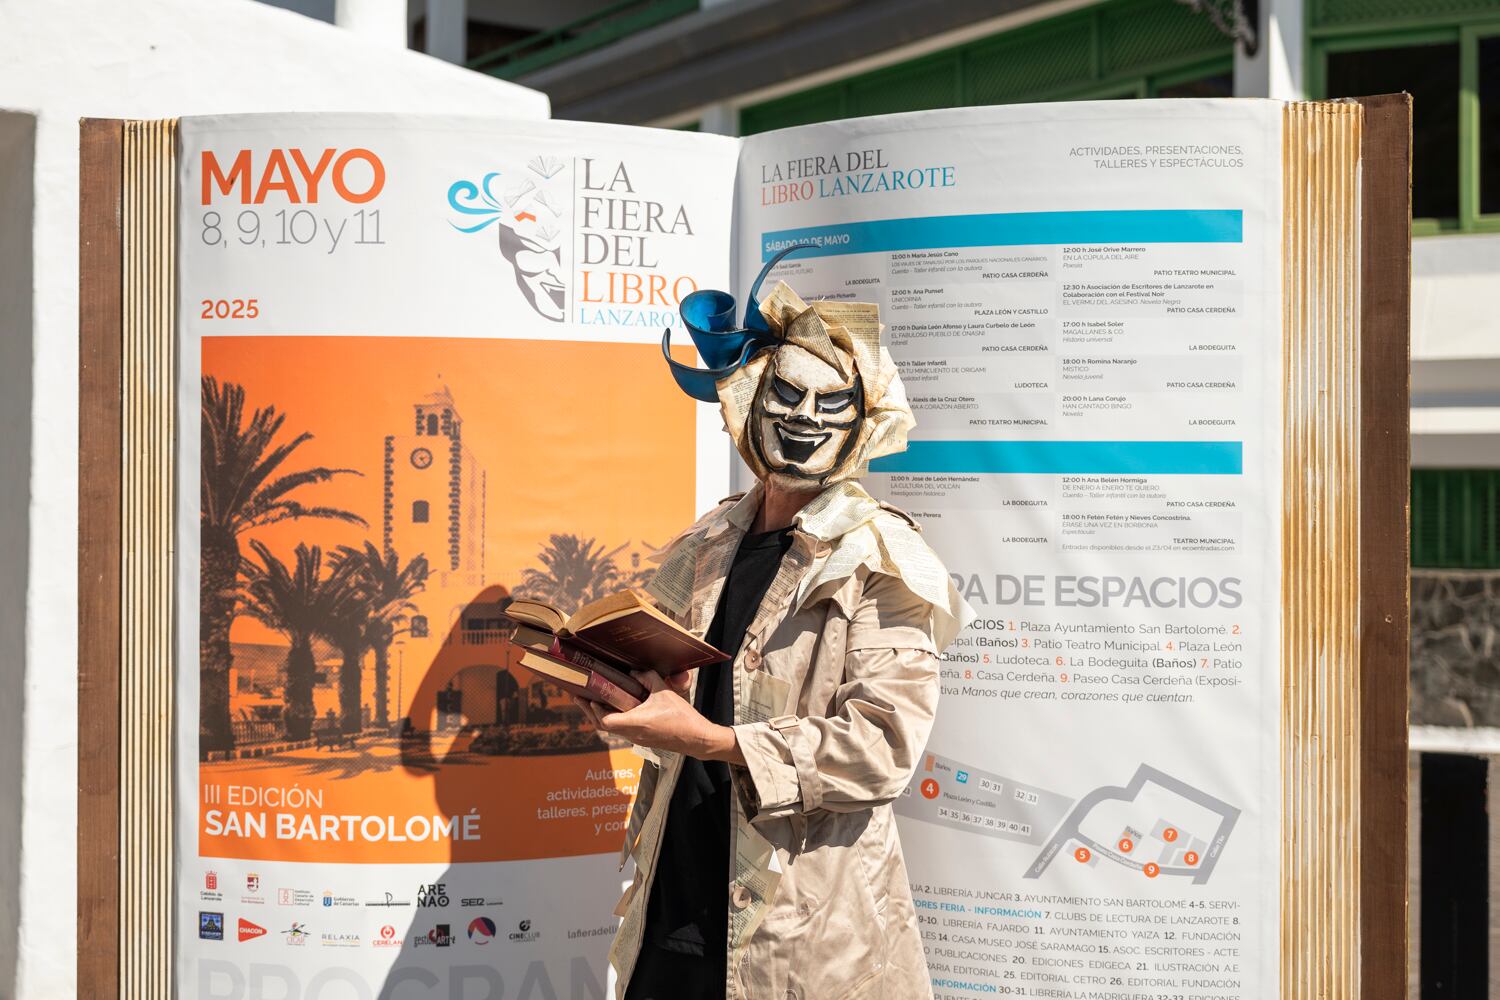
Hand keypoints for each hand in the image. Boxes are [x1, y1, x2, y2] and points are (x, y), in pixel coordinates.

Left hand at [572, 671, 742, 763]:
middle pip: (603, 726)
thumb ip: (648, 678)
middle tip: (580, 698)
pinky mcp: (643, 739)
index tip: (590, 697)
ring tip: (593, 702)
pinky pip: (622, 729)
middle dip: (590, 712)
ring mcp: (637, 738)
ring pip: (612, 729)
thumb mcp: (664, 691)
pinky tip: (616, 708)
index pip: (606, 721)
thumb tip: (635, 671)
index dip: (595, 710)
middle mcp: (633, 733)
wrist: (696, 739)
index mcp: (636, 723)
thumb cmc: (681, 717)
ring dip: (601, 716)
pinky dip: (614, 719)